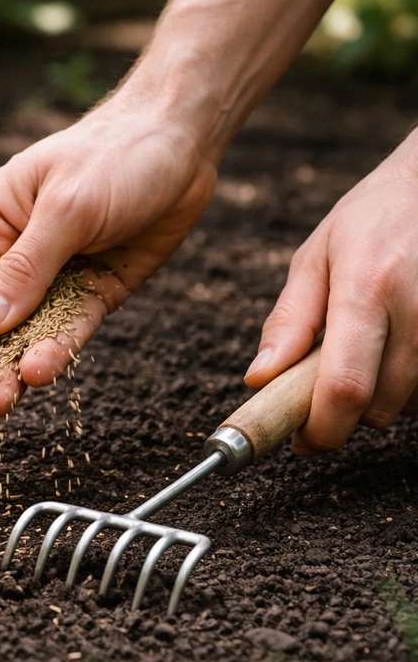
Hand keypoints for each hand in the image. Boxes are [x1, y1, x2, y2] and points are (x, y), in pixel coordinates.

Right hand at [0, 93, 217, 415]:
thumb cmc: (113, 156)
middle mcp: (11, 254)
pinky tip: (41, 373)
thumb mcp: (67, 207)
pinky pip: (68, 330)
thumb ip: (27, 268)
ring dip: (8, 369)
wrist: (181, 142)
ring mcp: (51, 278)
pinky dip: (55, 352)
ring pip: (23, 334)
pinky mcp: (89, 293)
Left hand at [245, 133, 417, 454]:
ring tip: (363, 355)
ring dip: (379, 400)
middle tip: (323, 394)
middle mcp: (417, 307)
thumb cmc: (369, 218)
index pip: (343, 385)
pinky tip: (394, 352)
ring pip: (411, 403)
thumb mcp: (314, 258)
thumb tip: (259, 380)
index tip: (302, 442)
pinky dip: (408, 385)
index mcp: (366, 287)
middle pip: (380, 405)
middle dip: (345, 417)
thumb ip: (288, 322)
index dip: (322, 429)